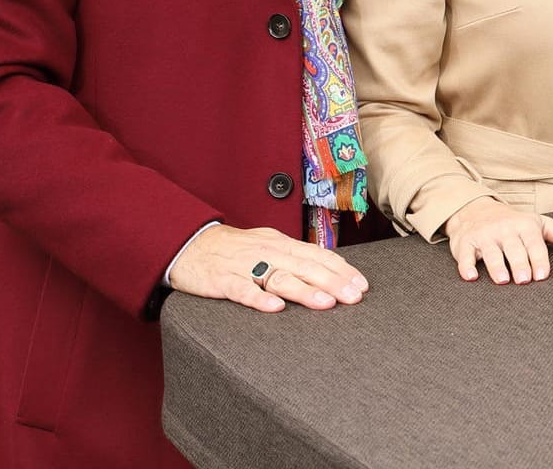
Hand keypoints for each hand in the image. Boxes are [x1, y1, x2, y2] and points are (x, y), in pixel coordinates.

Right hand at [167, 224, 367, 312]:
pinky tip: (275, 308)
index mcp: (281, 245)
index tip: (362, 285)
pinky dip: (258, 299)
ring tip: (326, 303)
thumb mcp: (269, 246)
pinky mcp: (221, 280)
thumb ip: (295, 258)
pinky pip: (241, 290)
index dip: (341, 270)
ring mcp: (244, 266)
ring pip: (278, 277)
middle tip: (355, 297)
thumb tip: (329, 270)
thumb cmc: (235, 249)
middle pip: (305, 266)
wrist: (189, 244)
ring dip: (304, 291)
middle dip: (333, 282)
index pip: (318, 255)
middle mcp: (267, 253)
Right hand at [441, 196, 552, 284]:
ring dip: (496, 266)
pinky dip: (466, 266)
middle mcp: (505, 230)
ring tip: (503, 281)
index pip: (534, 244)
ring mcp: (484, 236)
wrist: (475, 210)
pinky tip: (471, 277)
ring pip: (491, 252)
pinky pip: (465, 255)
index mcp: (525, 226)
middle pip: (514, 249)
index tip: (542, 276)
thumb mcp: (540, 224)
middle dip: (520, 264)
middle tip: (524, 281)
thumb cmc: (514, 222)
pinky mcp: (465, 243)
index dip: (539, 259)